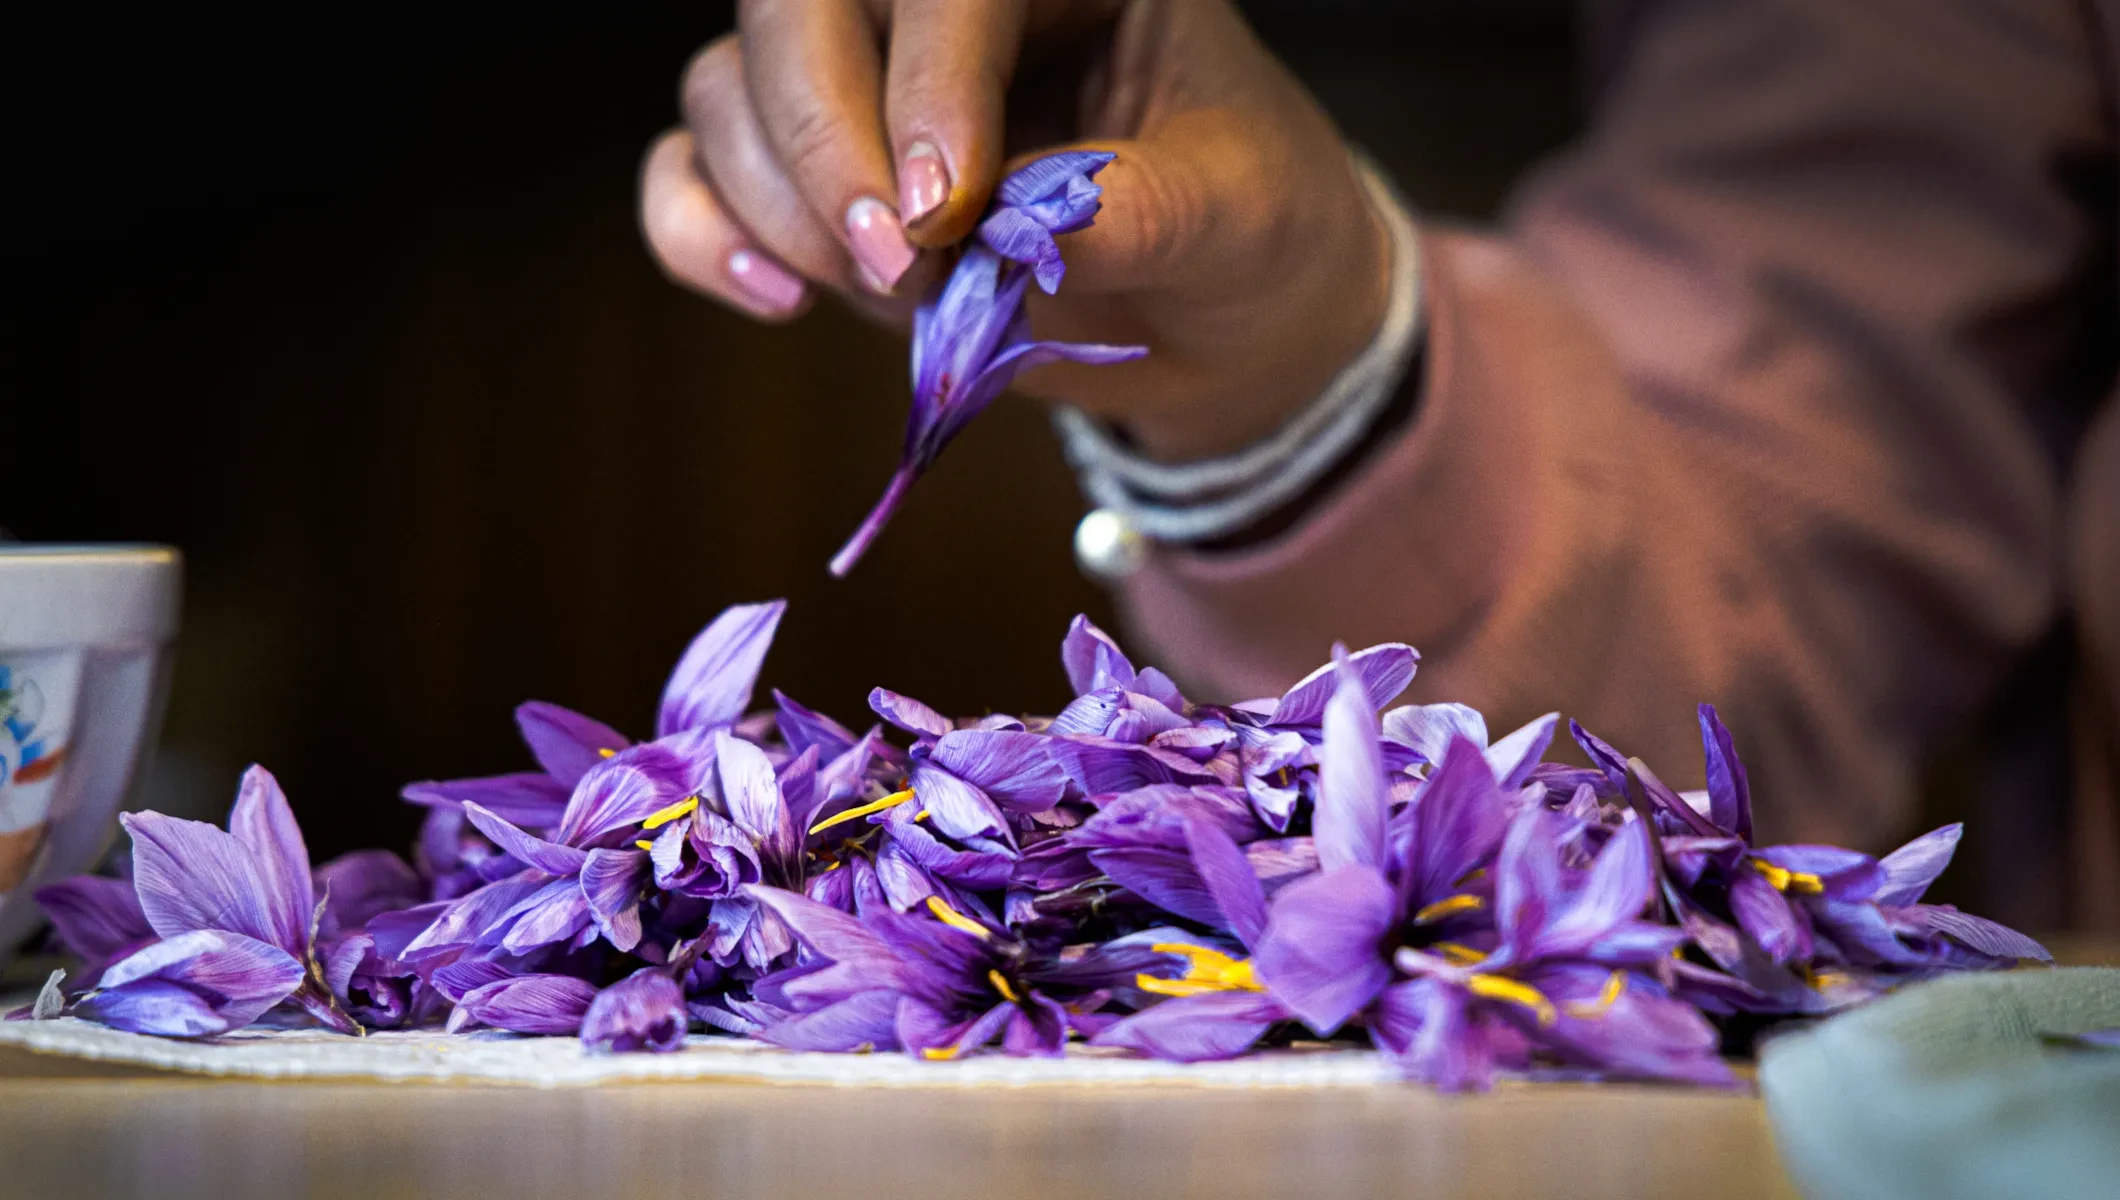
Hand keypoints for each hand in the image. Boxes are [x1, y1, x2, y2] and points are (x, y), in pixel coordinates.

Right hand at [639, 0, 1390, 460]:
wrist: (1220, 312)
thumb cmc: (1244, 228)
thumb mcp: (1236, 215)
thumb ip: (1142, 214)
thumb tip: (1020, 233)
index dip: (928, 81)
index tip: (945, 215)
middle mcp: (942, 6)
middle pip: (799, 2)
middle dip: (820, 136)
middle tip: (893, 265)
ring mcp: (861, 85)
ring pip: (729, 84)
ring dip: (779, 203)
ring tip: (895, 294)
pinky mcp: (811, 177)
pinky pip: (693, 172)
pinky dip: (700, 232)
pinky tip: (777, 298)